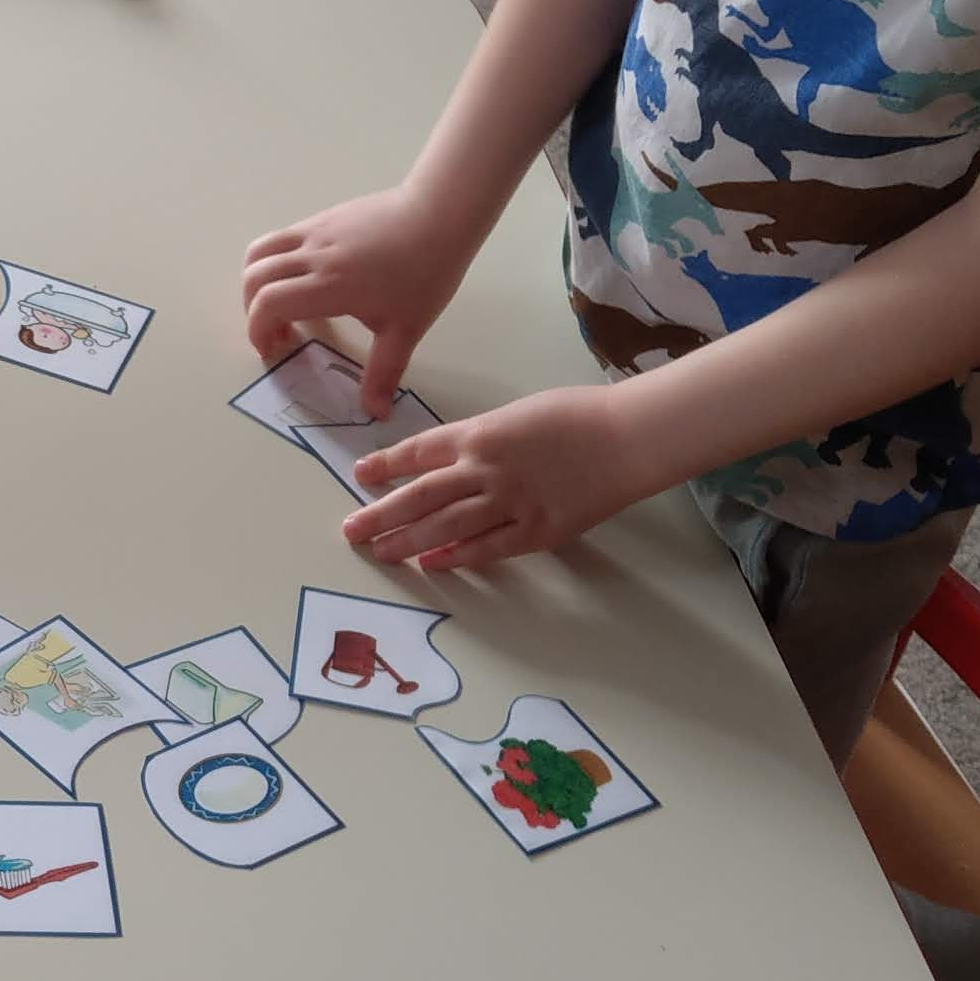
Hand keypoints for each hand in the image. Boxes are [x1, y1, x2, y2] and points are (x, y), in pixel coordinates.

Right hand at [243, 183, 481, 408]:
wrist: (439, 214)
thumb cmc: (425, 272)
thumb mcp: (405, 329)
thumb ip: (383, 373)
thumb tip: (376, 414)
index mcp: (328, 285)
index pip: (268, 304)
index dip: (257, 331)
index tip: (273, 351)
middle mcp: (312, 255)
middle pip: (254, 277)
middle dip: (252, 311)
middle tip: (279, 334)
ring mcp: (314, 231)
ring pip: (260, 251)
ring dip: (257, 281)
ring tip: (282, 303)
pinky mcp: (323, 218)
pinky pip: (281, 239)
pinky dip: (275, 262)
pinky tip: (306, 279)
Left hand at [341, 385, 644, 572]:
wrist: (627, 436)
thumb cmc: (579, 416)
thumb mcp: (519, 415)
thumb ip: (484, 439)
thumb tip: (457, 464)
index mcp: (480, 433)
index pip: (419, 452)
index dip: (386, 465)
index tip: (360, 476)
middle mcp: (485, 469)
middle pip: (420, 496)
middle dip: (381, 514)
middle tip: (351, 531)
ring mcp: (509, 503)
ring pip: (446, 527)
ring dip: (409, 542)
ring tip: (382, 553)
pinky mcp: (536, 530)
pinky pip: (487, 548)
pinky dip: (458, 558)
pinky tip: (433, 565)